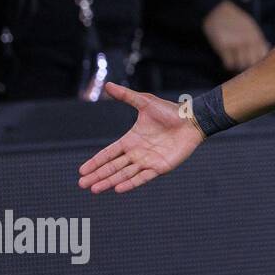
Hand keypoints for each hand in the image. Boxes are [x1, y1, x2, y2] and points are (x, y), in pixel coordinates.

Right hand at [77, 82, 204, 193]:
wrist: (192, 120)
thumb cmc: (170, 111)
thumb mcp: (145, 102)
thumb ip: (126, 96)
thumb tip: (108, 85)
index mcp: (131, 140)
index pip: (108, 153)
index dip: (95, 162)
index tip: (82, 170)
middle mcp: (137, 153)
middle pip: (113, 167)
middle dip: (98, 175)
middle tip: (82, 185)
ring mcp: (148, 161)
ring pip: (124, 174)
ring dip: (109, 182)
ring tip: (94, 189)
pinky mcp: (160, 167)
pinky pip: (143, 177)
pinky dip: (131, 183)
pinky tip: (118, 189)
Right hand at [202, 0, 269, 71]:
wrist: (219, 9)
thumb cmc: (237, 20)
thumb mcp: (251, 27)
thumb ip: (259, 39)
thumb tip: (267, 48)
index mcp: (256, 36)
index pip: (263, 56)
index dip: (259, 62)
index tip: (254, 63)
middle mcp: (248, 41)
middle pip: (252, 63)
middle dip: (248, 66)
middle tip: (243, 66)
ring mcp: (235, 43)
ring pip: (240, 65)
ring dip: (238, 66)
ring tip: (235, 63)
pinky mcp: (223, 45)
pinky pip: (229, 63)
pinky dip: (228, 64)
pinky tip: (227, 61)